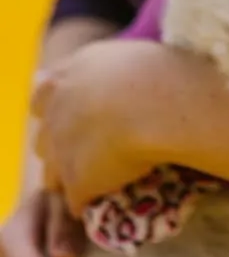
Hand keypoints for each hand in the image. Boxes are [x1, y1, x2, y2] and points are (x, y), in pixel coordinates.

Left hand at [31, 40, 162, 215]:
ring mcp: (60, 149)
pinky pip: (76, 201)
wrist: (158, 104)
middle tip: (91, 149)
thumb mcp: (124, 55)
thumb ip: (104, 70)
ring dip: (69, 178)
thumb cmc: (157, 71)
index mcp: (67, 77)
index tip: (79, 113)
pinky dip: (90, 201)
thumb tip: (115, 83)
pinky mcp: (75, 181)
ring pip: (51, 175)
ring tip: (99, 181)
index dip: (57, 107)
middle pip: (42, 139)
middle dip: (59, 147)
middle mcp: (56, 111)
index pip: (42, 96)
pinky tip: (110, 198)